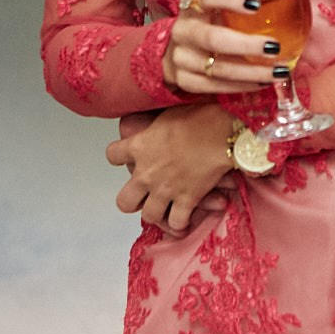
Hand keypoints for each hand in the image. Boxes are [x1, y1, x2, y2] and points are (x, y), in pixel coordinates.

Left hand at [106, 103, 236, 235]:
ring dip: (157, 213)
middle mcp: (146, 172)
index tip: (128, 155)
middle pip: (124, 202)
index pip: (112, 155)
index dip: (119, 156)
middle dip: (133, 200)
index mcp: (139, 146)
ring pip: (149, 216)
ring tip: (165, 207)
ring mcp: (165, 190)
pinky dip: (181, 222)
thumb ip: (155, 121)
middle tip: (145, 194)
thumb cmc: (200, 114)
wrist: (222, 131)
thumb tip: (155, 112)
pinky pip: (176, 222)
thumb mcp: (168, 111)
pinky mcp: (187, 200)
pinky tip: (185, 215)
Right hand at [161, 0, 289, 96]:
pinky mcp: (184, 80)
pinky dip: (241, 86)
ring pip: (217, 68)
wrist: (174, 49)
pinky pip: (214, 87)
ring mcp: (181, 57)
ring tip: (279, 71)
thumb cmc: (207, 21)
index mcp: (194, 4)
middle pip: (212, 38)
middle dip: (246, 45)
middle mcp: (184, 30)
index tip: (256, 4)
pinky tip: (262, 82)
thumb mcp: (219, 4)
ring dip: (251, 72)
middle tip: (274, 47)